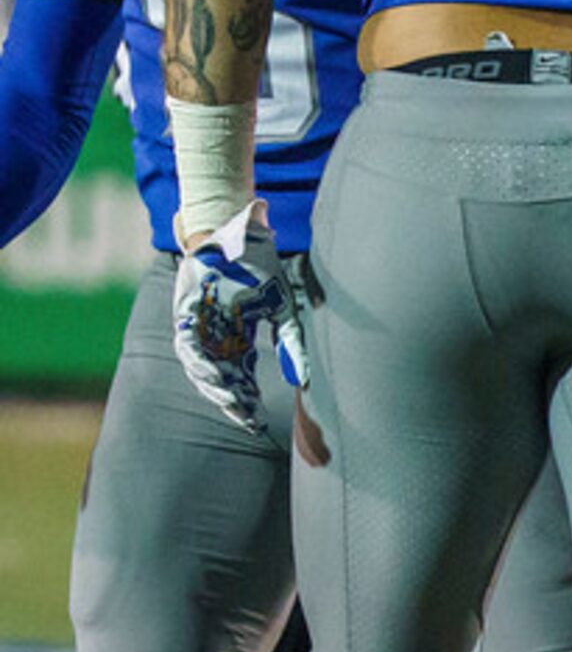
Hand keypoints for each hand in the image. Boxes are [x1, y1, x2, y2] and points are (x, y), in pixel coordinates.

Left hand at [170, 201, 307, 436]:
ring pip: (202, 366)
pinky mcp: (186, 312)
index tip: (257, 420)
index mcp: (236, 335)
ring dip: (215, 386)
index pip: (240, 375)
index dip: (247, 398)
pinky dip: (199, 362)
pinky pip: (188, 344)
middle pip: (221, 377)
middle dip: (233, 400)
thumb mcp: (282, 306)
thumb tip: (305, 376)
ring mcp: (198, 325)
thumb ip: (292, 339)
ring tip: (231, 403)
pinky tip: (212, 377)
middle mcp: (214, 335)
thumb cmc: (257, 266)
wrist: (232, 232)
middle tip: (246, 420)